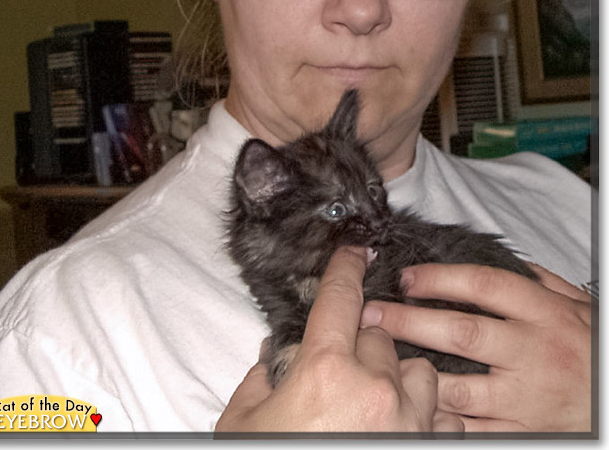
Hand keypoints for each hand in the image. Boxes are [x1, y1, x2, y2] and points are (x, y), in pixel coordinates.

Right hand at [215, 247, 463, 432]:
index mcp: (324, 372)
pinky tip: (399, 423)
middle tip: (338, 369)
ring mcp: (408, 420)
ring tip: (374, 396)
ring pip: (415, 367)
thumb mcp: (243, 422)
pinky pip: (439, 410)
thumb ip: (260, 378)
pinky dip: (422, 410)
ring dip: (396, 373)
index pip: (339, 299)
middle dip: (358, 343)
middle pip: (376, 334)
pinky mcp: (428, 444)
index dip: (345, 268)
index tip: (353, 251)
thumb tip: (273, 356)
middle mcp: (374, 389)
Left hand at [360, 262, 595, 431]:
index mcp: (546, 315)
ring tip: (381, 357)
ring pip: (458, 386)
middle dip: (408, 321)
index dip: (438, 278)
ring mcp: (526, 398)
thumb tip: (499, 258)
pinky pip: (470, 425)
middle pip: (461, 333)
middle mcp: (534, 354)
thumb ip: (538, 281)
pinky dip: (439, 414)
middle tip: (373, 313)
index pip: (484, 286)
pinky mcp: (520, 432)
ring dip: (414, 371)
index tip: (406, 277)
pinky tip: (414, 398)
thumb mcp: (577, 307)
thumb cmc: (594, 351)